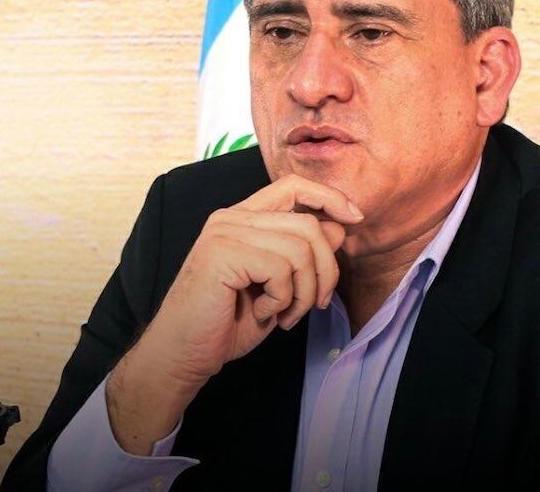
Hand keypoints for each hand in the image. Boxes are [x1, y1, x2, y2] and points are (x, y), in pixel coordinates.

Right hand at [142, 173, 363, 386]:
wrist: (184, 354)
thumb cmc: (226, 323)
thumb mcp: (279, 287)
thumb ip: (304, 254)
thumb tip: (340, 226)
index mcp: (242, 219)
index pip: (292, 185)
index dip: (329, 197)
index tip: (354, 219)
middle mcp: (231, 218)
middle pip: (308, 224)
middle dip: (326, 270)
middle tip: (315, 304)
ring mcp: (224, 233)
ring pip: (301, 249)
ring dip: (304, 293)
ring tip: (286, 315)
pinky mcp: (222, 253)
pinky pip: (281, 269)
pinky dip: (282, 300)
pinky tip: (261, 313)